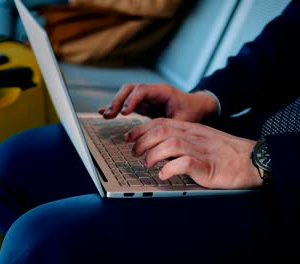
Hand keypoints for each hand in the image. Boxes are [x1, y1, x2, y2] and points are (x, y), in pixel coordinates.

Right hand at [98, 83, 217, 122]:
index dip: (131, 100)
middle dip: (118, 100)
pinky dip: (116, 107)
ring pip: (125, 94)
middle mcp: (152, 91)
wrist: (195, 107)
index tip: (124, 112)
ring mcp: (146, 97)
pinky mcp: (142, 104)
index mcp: (162, 91)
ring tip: (106, 115)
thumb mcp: (184, 120)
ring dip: (115, 103)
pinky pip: (126, 103)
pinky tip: (105, 112)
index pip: (142, 90)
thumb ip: (172, 127)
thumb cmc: (191, 111)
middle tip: (111, 114)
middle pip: (130, 89)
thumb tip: (162, 141)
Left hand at [124, 118, 261, 189]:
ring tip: (149, 164)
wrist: (251, 160)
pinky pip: (184, 163)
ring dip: (153, 154)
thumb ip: (184, 140)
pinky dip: (169, 169)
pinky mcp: (207, 166)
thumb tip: (161, 147)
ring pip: (170, 144)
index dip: (141, 129)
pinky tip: (164, 174)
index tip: (129, 137)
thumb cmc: (227, 154)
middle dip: (142, 141)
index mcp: (192, 129)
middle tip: (135, 153)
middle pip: (161, 130)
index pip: (161, 122)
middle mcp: (194, 136)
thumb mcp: (203, 140)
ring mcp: (200, 150)